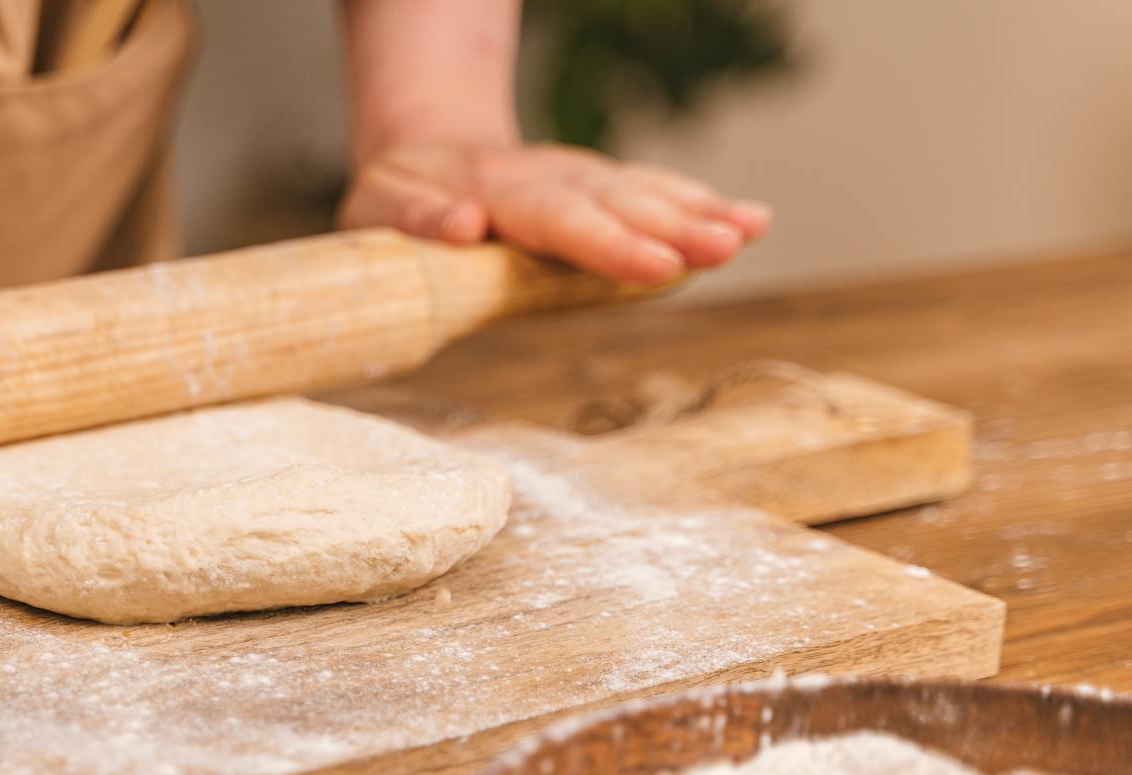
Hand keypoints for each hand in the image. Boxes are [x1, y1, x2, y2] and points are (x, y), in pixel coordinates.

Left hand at [340, 142, 770, 284]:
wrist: (425, 151)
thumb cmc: (395, 197)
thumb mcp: (378, 209)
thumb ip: (415, 217)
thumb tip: (462, 224)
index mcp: (495, 192)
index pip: (558, 220)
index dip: (608, 244)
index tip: (656, 265)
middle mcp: (549, 180)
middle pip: (616, 205)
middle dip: (672, 228)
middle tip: (724, 249)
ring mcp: (580, 181)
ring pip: (644, 194)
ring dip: (699, 214)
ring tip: (752, 231)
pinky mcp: (600, 190)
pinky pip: (655, 193)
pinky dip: (703, 205)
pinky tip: (752, 220)